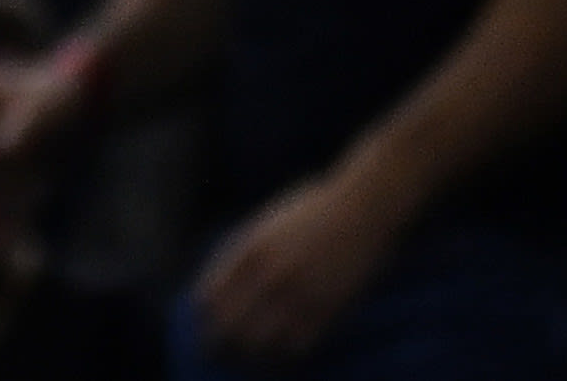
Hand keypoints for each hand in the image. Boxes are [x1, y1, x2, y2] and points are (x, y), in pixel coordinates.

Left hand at [192, 164, 411, 361]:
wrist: (362, 207)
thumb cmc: (314, 208)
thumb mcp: (266, 222)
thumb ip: (244, 251)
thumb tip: (224, 283)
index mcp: (249, 250)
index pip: (210, 296)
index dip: (204, 316)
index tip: (204, 323)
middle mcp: (270, 275)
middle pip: (230, 326)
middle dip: (218, 343)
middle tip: (216, 352)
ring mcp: (299, 294)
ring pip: (261, 343)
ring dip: (250, 354)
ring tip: (246, 359)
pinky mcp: (327, 309)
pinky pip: (297, 346)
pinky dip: (284, 355)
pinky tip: (280, 353)